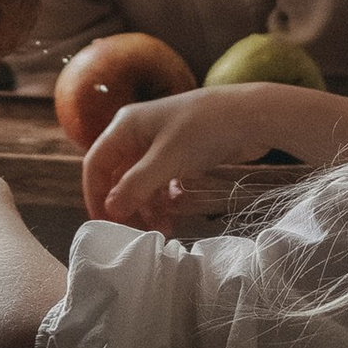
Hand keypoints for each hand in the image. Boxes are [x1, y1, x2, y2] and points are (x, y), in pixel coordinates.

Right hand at [85, 82, 311, 223]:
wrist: (251, 115)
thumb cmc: (204, 129)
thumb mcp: (166, 160)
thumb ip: (136, 186)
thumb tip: (110, 210)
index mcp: (125, 125)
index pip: (96, 164)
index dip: (96, 195)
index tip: (104, 224)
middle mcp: (139, 132)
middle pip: (119, 175)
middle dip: (126, 204)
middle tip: (134, 233)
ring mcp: (161, 143)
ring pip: (143, 181)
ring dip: (148, 206)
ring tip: (162, 230)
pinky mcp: (182, 152)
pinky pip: (163, 181)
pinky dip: (165, 198)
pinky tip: (175, 212)